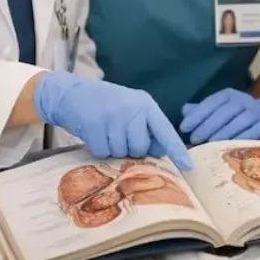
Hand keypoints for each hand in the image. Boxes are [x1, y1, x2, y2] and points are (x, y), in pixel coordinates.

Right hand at [33, 71, 191, 170]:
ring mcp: (113, 117)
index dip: (177, 149)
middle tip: (119, 135)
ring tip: (106, 132)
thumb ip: (147, 127)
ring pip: (121, 152)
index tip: (188, 166)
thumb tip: (161, 151)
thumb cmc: (106, 104)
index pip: (165, 130)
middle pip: (141, 148)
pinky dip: (98, 149)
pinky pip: (103, 152)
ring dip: (113, 149)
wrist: (71, 93)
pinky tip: (95, 134)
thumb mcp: (131, 108)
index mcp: (145, 104)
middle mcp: (132, 110)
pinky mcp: (94, 126)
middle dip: (131, 149)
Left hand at [180, 88, 259, 144]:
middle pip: (224, 112)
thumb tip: (185, 111)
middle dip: (208, 126)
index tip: (184, 127)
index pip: (211, 102)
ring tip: (210, 144)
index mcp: (229, 95)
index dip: (197, 114)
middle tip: (195, 139)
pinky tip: (229, 148)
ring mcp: (256, 112)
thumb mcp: (218, 110)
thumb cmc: (234, 116)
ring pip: (239, 122)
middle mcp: (243, 100)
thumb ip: (201, 111)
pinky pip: (253, 132)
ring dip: (223, 134)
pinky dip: (240, 140)